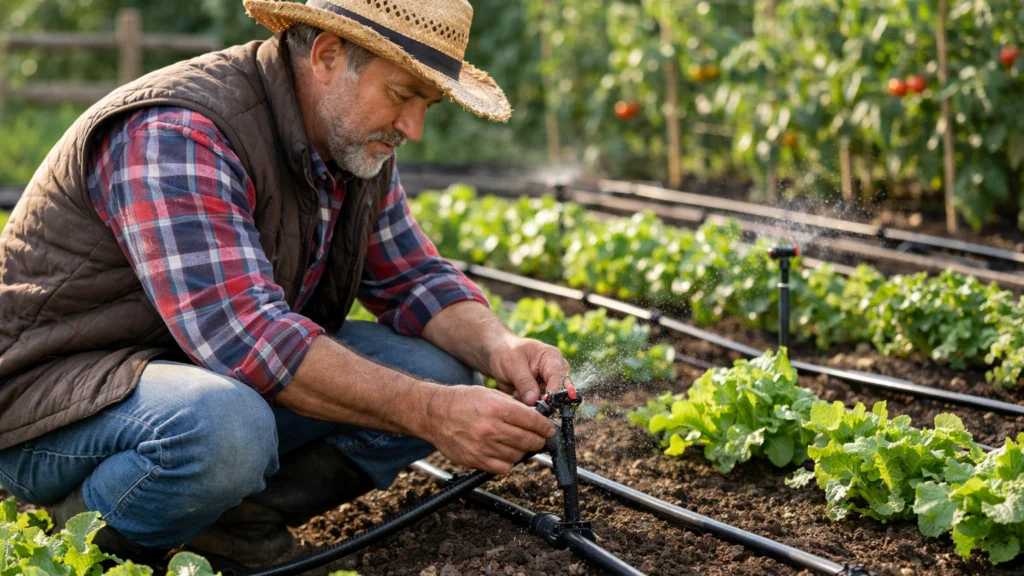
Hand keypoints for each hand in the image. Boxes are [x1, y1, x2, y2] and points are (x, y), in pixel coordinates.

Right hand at [422, 384, 556, 474]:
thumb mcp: (490, 394)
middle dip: (539, 440)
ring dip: (523, 450)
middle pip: (529, 440)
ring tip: (518, 442)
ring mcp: (483, 447)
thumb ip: (513, 407)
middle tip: (540, 438)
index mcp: (497, 408)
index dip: (546, 427)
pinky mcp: (476, 460)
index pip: (533, 421)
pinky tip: (505, 451)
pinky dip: (508, 461)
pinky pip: (504, 467)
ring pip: (518, 455)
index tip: (549, 429)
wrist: (434, 414)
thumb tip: (536, 419)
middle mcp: (491, 428)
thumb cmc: (462, 401)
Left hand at [487, 336, 569, 405]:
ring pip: (548, 400)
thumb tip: (533, 400)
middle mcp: (555, 370)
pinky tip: (517, 393)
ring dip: (531, 401)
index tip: (544, 402)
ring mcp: (549, 383)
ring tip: (517, 390)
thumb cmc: (506, 353)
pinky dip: (527, 402)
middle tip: (525, 397)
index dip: (553, 391)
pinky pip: (539, 404)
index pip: (558, 376)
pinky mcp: (541, 392)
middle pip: (558, 391)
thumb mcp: (512, 365)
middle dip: (542, 398)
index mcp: (552, 357)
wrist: (497, 357)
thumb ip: (524, 382)